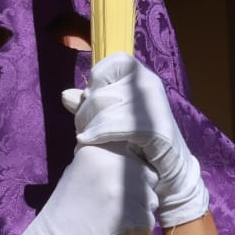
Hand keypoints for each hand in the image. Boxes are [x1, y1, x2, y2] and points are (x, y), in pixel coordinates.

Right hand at [8, 143, 159, 234]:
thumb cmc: (65, 210)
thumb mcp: (79, 171)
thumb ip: (105, 160)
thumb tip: (134, 159)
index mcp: (103, 149)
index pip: (136, 157)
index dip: (129, 174)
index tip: (111, 189)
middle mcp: (119, 163)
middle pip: (148, 176)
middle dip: (138, 192)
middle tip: (114, 207)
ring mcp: (130, 188)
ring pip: (152, 199)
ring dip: (140, 211)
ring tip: (113, 220)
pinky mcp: (138, 214)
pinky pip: (149, 221)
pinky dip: (137, 230)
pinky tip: (115, 232)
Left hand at [63, 53, 207, 225]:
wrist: (170, 168)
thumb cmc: (138, 139)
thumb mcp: (111, 117)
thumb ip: (89, 105)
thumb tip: (64, 95)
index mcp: (140, 76)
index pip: (106, 66)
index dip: (93, 84)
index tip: (90, 101)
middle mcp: (148, 84)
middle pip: (98, 93)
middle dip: (84, 113)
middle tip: (83, 128)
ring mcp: (153, 105)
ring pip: (104, 109)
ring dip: (88, 126)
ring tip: (86, 136)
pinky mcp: (156, 128)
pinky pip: (116, 126)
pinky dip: (98, 134)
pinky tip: (87, 141)